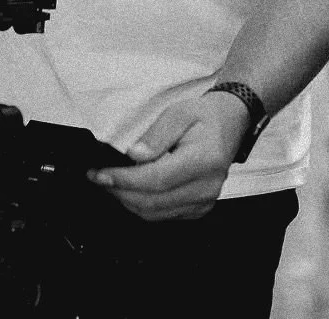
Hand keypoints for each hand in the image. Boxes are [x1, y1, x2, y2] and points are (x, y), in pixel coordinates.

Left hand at [86, 92, 248, 220]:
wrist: (230, 124)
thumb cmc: (205, 117)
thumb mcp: (179, 112)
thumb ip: (156, 135)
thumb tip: (134, 155)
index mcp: (203, 160)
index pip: (156, 179)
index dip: (124, 180)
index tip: (100, 174)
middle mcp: (206, 186)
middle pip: (153, 201)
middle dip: (119, 192)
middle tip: (98, 178)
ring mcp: (204, 200)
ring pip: (155, 213)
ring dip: (127, 201)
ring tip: (110, 183)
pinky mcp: (199, 208)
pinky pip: (164, 215)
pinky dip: (142, 206)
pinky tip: (131, 190)